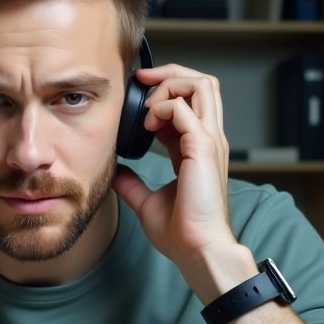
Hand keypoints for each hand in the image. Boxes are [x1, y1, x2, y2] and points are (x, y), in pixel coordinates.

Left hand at [112, 64, 237, 266]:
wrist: (197, 250)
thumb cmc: (182, 233)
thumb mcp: (147, 202)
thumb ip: (132, 183)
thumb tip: (114, 172)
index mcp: (198, 149)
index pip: (189, 103)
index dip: (164, 92)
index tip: (138, 97)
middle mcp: (209, 139)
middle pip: (203, 83)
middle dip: (171, 73)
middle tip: (142, 80)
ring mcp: (210, 141)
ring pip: (202, 84)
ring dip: (170, 84)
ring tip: (148, 104)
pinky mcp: (204, 148)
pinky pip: (184, 107)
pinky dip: (164, 105)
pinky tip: (148, 123)